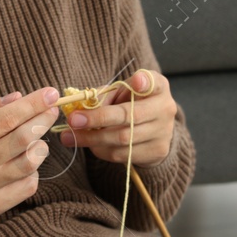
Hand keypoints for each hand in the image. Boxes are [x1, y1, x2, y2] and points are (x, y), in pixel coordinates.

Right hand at [0, 88, 59, 224]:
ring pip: (29, 163)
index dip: (32, 104)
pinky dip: (33, 171)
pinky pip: (26, 187)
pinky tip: (25, 162)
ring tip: (36, 137)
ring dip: (39, 147)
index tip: (51, 93)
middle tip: (52, 109)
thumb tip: (16, 98)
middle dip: (42, 120)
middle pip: (22, 139)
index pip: (6, 118)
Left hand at [59, 69, 175, 165]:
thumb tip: (82, 109)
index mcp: (158, 87)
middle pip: (130, 115)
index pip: (154, 81)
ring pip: (123, 139)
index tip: (135, 82)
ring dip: (93, 139)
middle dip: (98, 118)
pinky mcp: (157, 152)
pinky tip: (90, 145)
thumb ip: (104, 95)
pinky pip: (123, 154)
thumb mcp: (120, 92)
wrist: (152, 129)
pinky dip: (101, 150)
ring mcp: (164, 132)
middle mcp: (165, 108)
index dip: (145, 82)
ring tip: (70, 137)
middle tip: (73, 120)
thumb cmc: (131, 104)